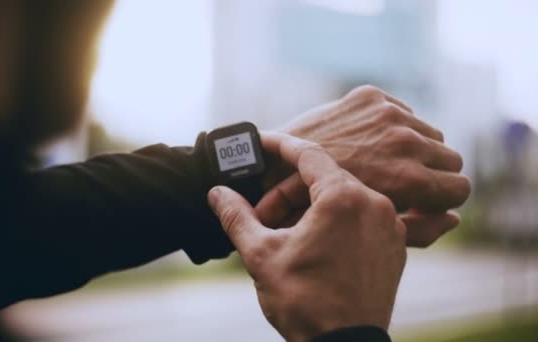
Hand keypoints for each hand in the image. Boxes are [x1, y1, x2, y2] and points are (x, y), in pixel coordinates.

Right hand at [208, 134, 405, 341]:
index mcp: (344, 198)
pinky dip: (334, 222)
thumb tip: (217, 193)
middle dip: (287, 194)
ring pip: (342, 199)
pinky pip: (361, 219)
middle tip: (261, 219)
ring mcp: (390, 226)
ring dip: (309, 209)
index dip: (280, 145)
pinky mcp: (395, 247)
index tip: (262, 142)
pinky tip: (312, 245)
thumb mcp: (260, 254)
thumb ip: (237, 216)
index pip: (309, 153)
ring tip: (284, 237)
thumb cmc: (304, 301)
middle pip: (323, 179)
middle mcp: (375, 204)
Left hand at [270, 85, 470, 246]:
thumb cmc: (320, 207)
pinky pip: (405, 111)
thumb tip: (456, 219)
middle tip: (405, 184)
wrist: (274, 165)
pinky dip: (394, 126)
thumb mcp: (372, 228)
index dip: (442, 198)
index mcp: (409, 177)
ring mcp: (388, 113)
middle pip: (451, 158)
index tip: (424, 201)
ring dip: (416, 148)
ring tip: (385, 163)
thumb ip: (422, 230)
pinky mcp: (371, 96)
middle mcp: (405, 141)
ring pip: (431, 133)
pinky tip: (368, 142)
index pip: (461, 188)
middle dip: (433, 173)